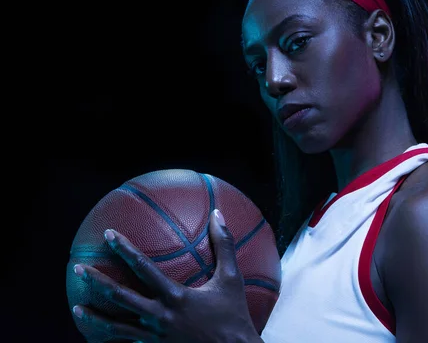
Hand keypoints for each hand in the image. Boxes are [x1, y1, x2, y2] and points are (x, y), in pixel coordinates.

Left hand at [72, 209, 261, 342]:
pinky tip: (99, 336)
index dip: (124, 249)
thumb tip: (218, 214)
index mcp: (175, 296)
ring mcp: (155, 336)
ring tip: (76, 309)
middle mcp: (160, 316)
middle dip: (97, 282)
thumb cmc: (233, 315)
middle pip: (121, 297)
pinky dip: (111, 340)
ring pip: (117, 327)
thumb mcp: (231, 278)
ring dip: (95, 318)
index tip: (108, 235)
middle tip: (79, 269)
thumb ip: (225, 245)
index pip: (143, 268)